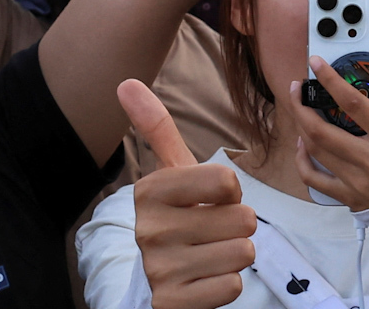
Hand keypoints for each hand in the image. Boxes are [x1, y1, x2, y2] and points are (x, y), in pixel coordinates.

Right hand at [120, 81, 254, 308]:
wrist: (155, 285)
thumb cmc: (175, 220)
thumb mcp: (169, 177)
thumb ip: (156, 130)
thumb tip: (126, 81)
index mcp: (149, 191)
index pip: (226, 181)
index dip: (229, 194)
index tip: (208, 201)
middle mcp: (149, 228)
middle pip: (243, 220)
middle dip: (236, 228)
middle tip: (210, 233)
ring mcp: (159, 269)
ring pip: (242, 253)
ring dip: (233, 257)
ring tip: (207, 256)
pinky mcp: (172, 302)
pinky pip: (232, 286)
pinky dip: (225, 285)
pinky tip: (203, 281)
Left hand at [288, 57, 368, 211]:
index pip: (354, 104)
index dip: (331, 81)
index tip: (317, 64)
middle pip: (321, 129)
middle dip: (301, 105)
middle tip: (297, 88)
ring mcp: (357, 181)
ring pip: (315, 149)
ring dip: (301, 127)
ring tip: (301, 111)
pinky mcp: (348, 197)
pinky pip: (314, 178)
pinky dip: (302, 159)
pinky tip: (304, 145)